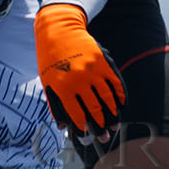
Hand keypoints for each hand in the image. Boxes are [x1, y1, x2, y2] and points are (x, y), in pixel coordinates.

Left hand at [34, 3, 125, 139]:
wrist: (59, 30)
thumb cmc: (50, 59)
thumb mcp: (47, 82)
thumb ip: (56, 105)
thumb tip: (63, 128)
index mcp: (63, 87)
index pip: (76, 114)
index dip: (83, 129)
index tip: (88, 138)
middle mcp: (79, 80)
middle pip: (94, 109)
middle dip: (100, 127)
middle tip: (104, 138)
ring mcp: (93, 70)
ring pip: (107, 98)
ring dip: (113, 115)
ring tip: (114, 126)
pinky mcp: (103, 62)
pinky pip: (116, 84)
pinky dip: (120, 97)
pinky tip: (121, 106)